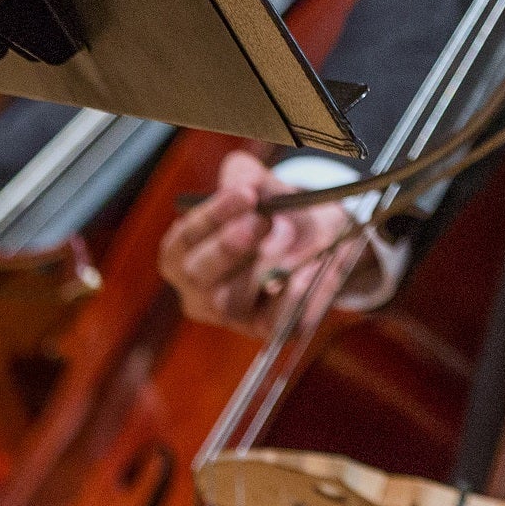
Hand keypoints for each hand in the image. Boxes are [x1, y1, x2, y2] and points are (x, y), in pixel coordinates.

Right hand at [158, 150, 359, 335]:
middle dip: (230, 245)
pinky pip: (276, 321)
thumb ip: (245, 176)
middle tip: (262, 220)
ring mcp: (231, 315)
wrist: (322, 239)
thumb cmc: (277, 212)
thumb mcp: (262, 186)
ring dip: (264, 265)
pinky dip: (294, 295)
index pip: (182, 240)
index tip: (246, 193)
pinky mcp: (266, 329)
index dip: (212, 216)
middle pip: (198, 275)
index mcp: (184, 254)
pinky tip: (311, 269)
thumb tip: (242, 179)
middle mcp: (199, 291)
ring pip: (232, 301)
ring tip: (292, 234)